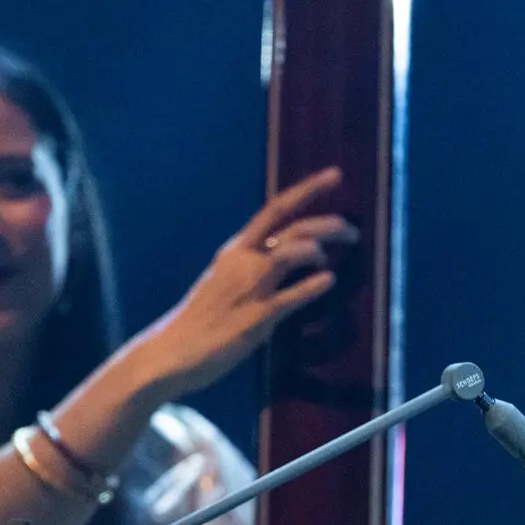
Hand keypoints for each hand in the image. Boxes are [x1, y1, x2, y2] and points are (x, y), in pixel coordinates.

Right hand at [124, 168, 356, 399]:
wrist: (171, 350)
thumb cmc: (203, 316)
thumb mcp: (226, 277)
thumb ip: (255, 263)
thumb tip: (290, 254)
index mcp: (236, 249)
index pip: (276, 208)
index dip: (309, 189)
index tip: (335, 175)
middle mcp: (244, 261)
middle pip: (294, 229)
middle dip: (329, 225)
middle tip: (353, 232)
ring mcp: (250, 288)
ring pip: (293, 252)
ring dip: (320, 250)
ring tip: (336, 258)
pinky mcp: (256, 318)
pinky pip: (290, 296)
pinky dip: (311, 286)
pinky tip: (328, 281)